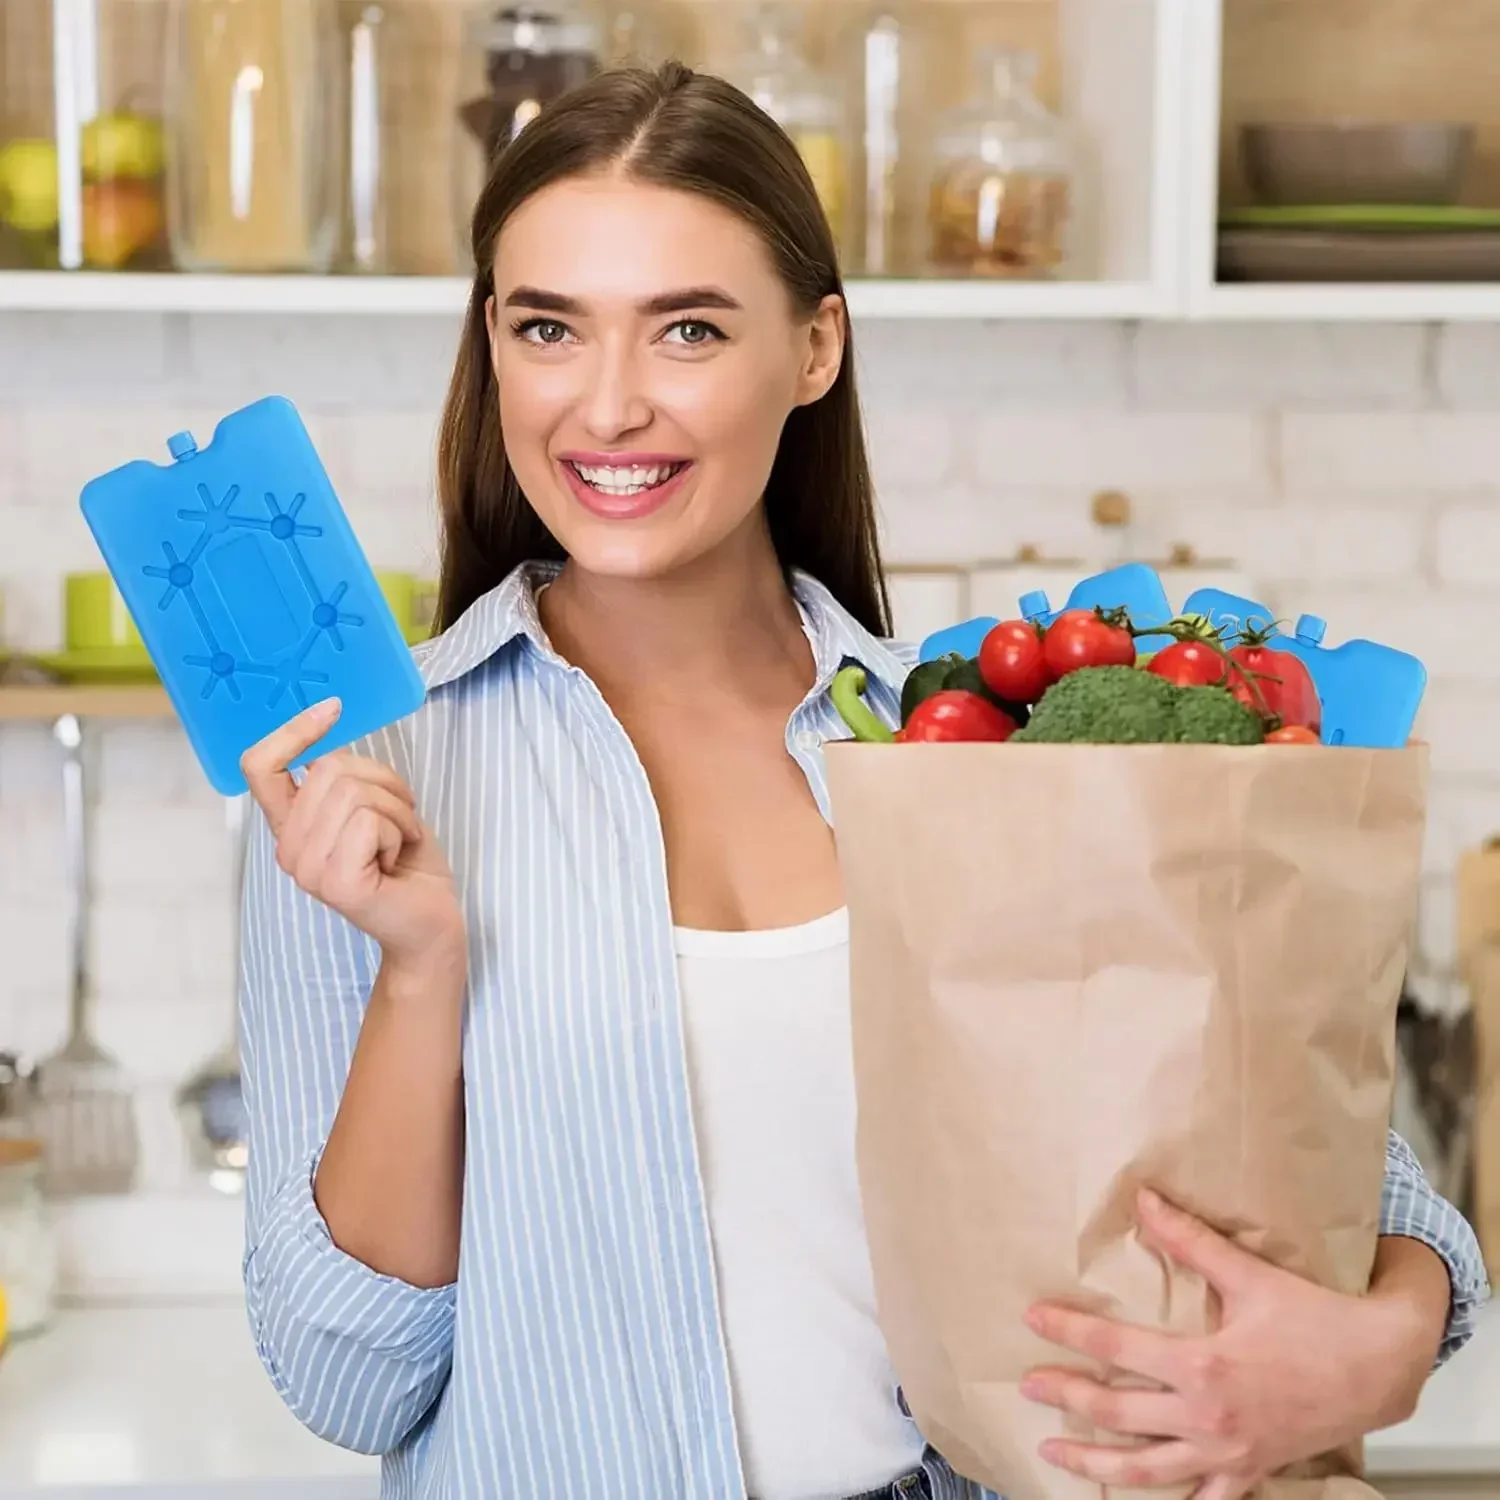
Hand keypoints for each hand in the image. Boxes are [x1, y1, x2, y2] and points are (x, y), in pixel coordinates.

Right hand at [241, 698, 464, 971]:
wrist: (431, 921)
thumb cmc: (407, 861)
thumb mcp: (374, 805)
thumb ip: (344, 778)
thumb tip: (328, 727)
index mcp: (292, 825)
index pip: (259, 765)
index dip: (292, 731)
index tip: (332, 709)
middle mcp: (288, 848)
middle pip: (329, 768)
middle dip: (383, 784)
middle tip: (397, 821)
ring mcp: (307, 868)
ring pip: (355, 792)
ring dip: (397, 810)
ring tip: (398, 842)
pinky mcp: (335, 882)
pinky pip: (371, 821)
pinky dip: (401, 830)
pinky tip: (396, 860)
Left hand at [1021, 1188, 1445, 1499]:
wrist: (1379, 1367)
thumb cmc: (1316, 1318)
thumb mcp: (1249, 1273)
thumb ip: (1190, 1239)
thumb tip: (1143, 1200)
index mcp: (1203, 1365)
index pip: (1116, 1345)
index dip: (1070, 1330)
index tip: (1033, 1319)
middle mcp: (1208, 1416)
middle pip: (1118, 1411)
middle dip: (1068, 1397)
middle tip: (1028, 1384)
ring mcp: (1228, 1452)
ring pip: (1148, 1468)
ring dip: (1097, 1463)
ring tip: (1055, 1454)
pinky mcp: (1250, 1470)